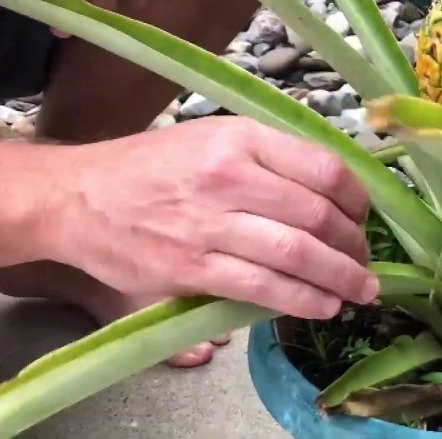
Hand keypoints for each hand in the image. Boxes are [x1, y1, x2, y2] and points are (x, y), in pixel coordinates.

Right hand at [45, 117, 377, 318]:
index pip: (324, 167)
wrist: (76, 196)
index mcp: (240, 137)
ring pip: (297, 253)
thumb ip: (268, 156)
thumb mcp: (212, 137)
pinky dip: (301, 299)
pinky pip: (261, 287)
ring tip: (358, 290)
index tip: (364, 217)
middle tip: (365, 262)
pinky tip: (322, 305)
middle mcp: (228, 175)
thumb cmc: (150, 167)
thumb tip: (331, 188)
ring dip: (339, 278)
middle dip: (354, 245)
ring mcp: (208, 223)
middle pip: (318, 214)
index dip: (358, 199)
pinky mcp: (190, 268)